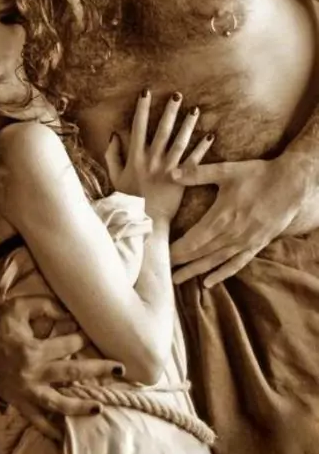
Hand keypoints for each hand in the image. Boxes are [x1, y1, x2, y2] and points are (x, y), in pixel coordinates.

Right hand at [0, 296, 123, 441]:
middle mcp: (33, 374)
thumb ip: (44, 306)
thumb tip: (68, 312)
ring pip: (58, 404)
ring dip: (80, 407)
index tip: (88, 335)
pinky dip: (49, 430)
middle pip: (73, 373)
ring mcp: (26, 392)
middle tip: (120, 369)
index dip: (81, 338)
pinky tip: (63, 438)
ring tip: (99, 409)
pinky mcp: (19, 402)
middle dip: (98, 369)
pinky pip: (36, 420)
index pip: (68, 345)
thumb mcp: (17, 308)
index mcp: (34, 351)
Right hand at [105, 90, 214, 220]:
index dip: (142, 108)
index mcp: (136, 157)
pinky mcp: (182, 179)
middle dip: (169, 111)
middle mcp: (153, 159)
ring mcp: (168, 169)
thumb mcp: (115, 176)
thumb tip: (114, 134)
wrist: (145, 221)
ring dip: (188, 125)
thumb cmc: (128, 199)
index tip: (146, 92)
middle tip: (177, 95)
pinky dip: (202, 148)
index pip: (138, 126)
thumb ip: (112, 155)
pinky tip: (210, 135)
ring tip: (195, 110)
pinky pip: (194, 160)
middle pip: (162, 130)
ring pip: (180, 141)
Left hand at [170, 152, 312, 286]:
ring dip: (195, 271)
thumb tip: (172, 173)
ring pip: (215, 262)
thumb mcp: (227, 170)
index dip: (177, 249)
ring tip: (178, 279)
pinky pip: (236, 264)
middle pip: (201, 253)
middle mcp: (232, 234)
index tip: (161, 253)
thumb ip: (199, 173)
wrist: (292, 184)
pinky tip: (208, 282)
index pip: (193, 240)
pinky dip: (222, 274)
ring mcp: (244, 242)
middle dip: (181, 261)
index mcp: (222, 217)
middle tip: (162, 268)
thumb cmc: (258, 175)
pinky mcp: (255, 245)